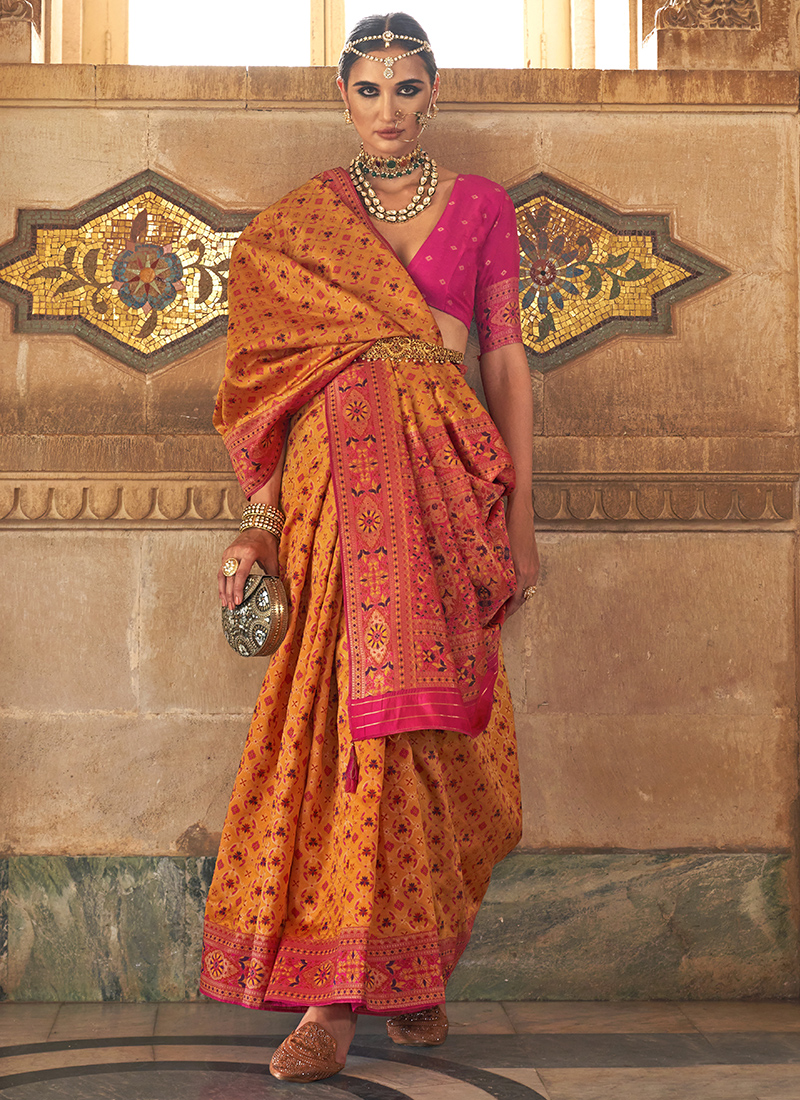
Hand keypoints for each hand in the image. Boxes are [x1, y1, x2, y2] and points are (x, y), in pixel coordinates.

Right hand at [219, 529, 279, 609]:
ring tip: (225, 604)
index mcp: (249, 553)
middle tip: (232, 607)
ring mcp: (229, 553)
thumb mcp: (272, 559)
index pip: (241, 574)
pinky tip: (223, 594)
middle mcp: (236, 552)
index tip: (238, 601)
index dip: (238, 589)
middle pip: (230, 577)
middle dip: (230, 594)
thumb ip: (272, 574)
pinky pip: (221, 571)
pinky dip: (221, 583)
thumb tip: (276, 590)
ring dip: (223, 590)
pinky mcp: (226, 554)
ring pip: (222, 575)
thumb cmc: (266, 543)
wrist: (258, 527)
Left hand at [504, 497, 539, 618]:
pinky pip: (528, 583)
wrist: (520, 514)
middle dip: (509, 610)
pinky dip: (520, 590)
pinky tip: (511, 589)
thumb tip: (485, 588)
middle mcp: (530, 573)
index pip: (514, 603)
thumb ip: (495, 572)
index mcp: (520, 573)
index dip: (504, 613)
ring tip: (502, 605)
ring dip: (515, 600)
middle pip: (521, 600)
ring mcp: (534, 569)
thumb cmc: (506, 530)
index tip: (495, 620)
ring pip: (525, 592)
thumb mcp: (497, 553)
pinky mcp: (535, 563)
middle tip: (496, 616)